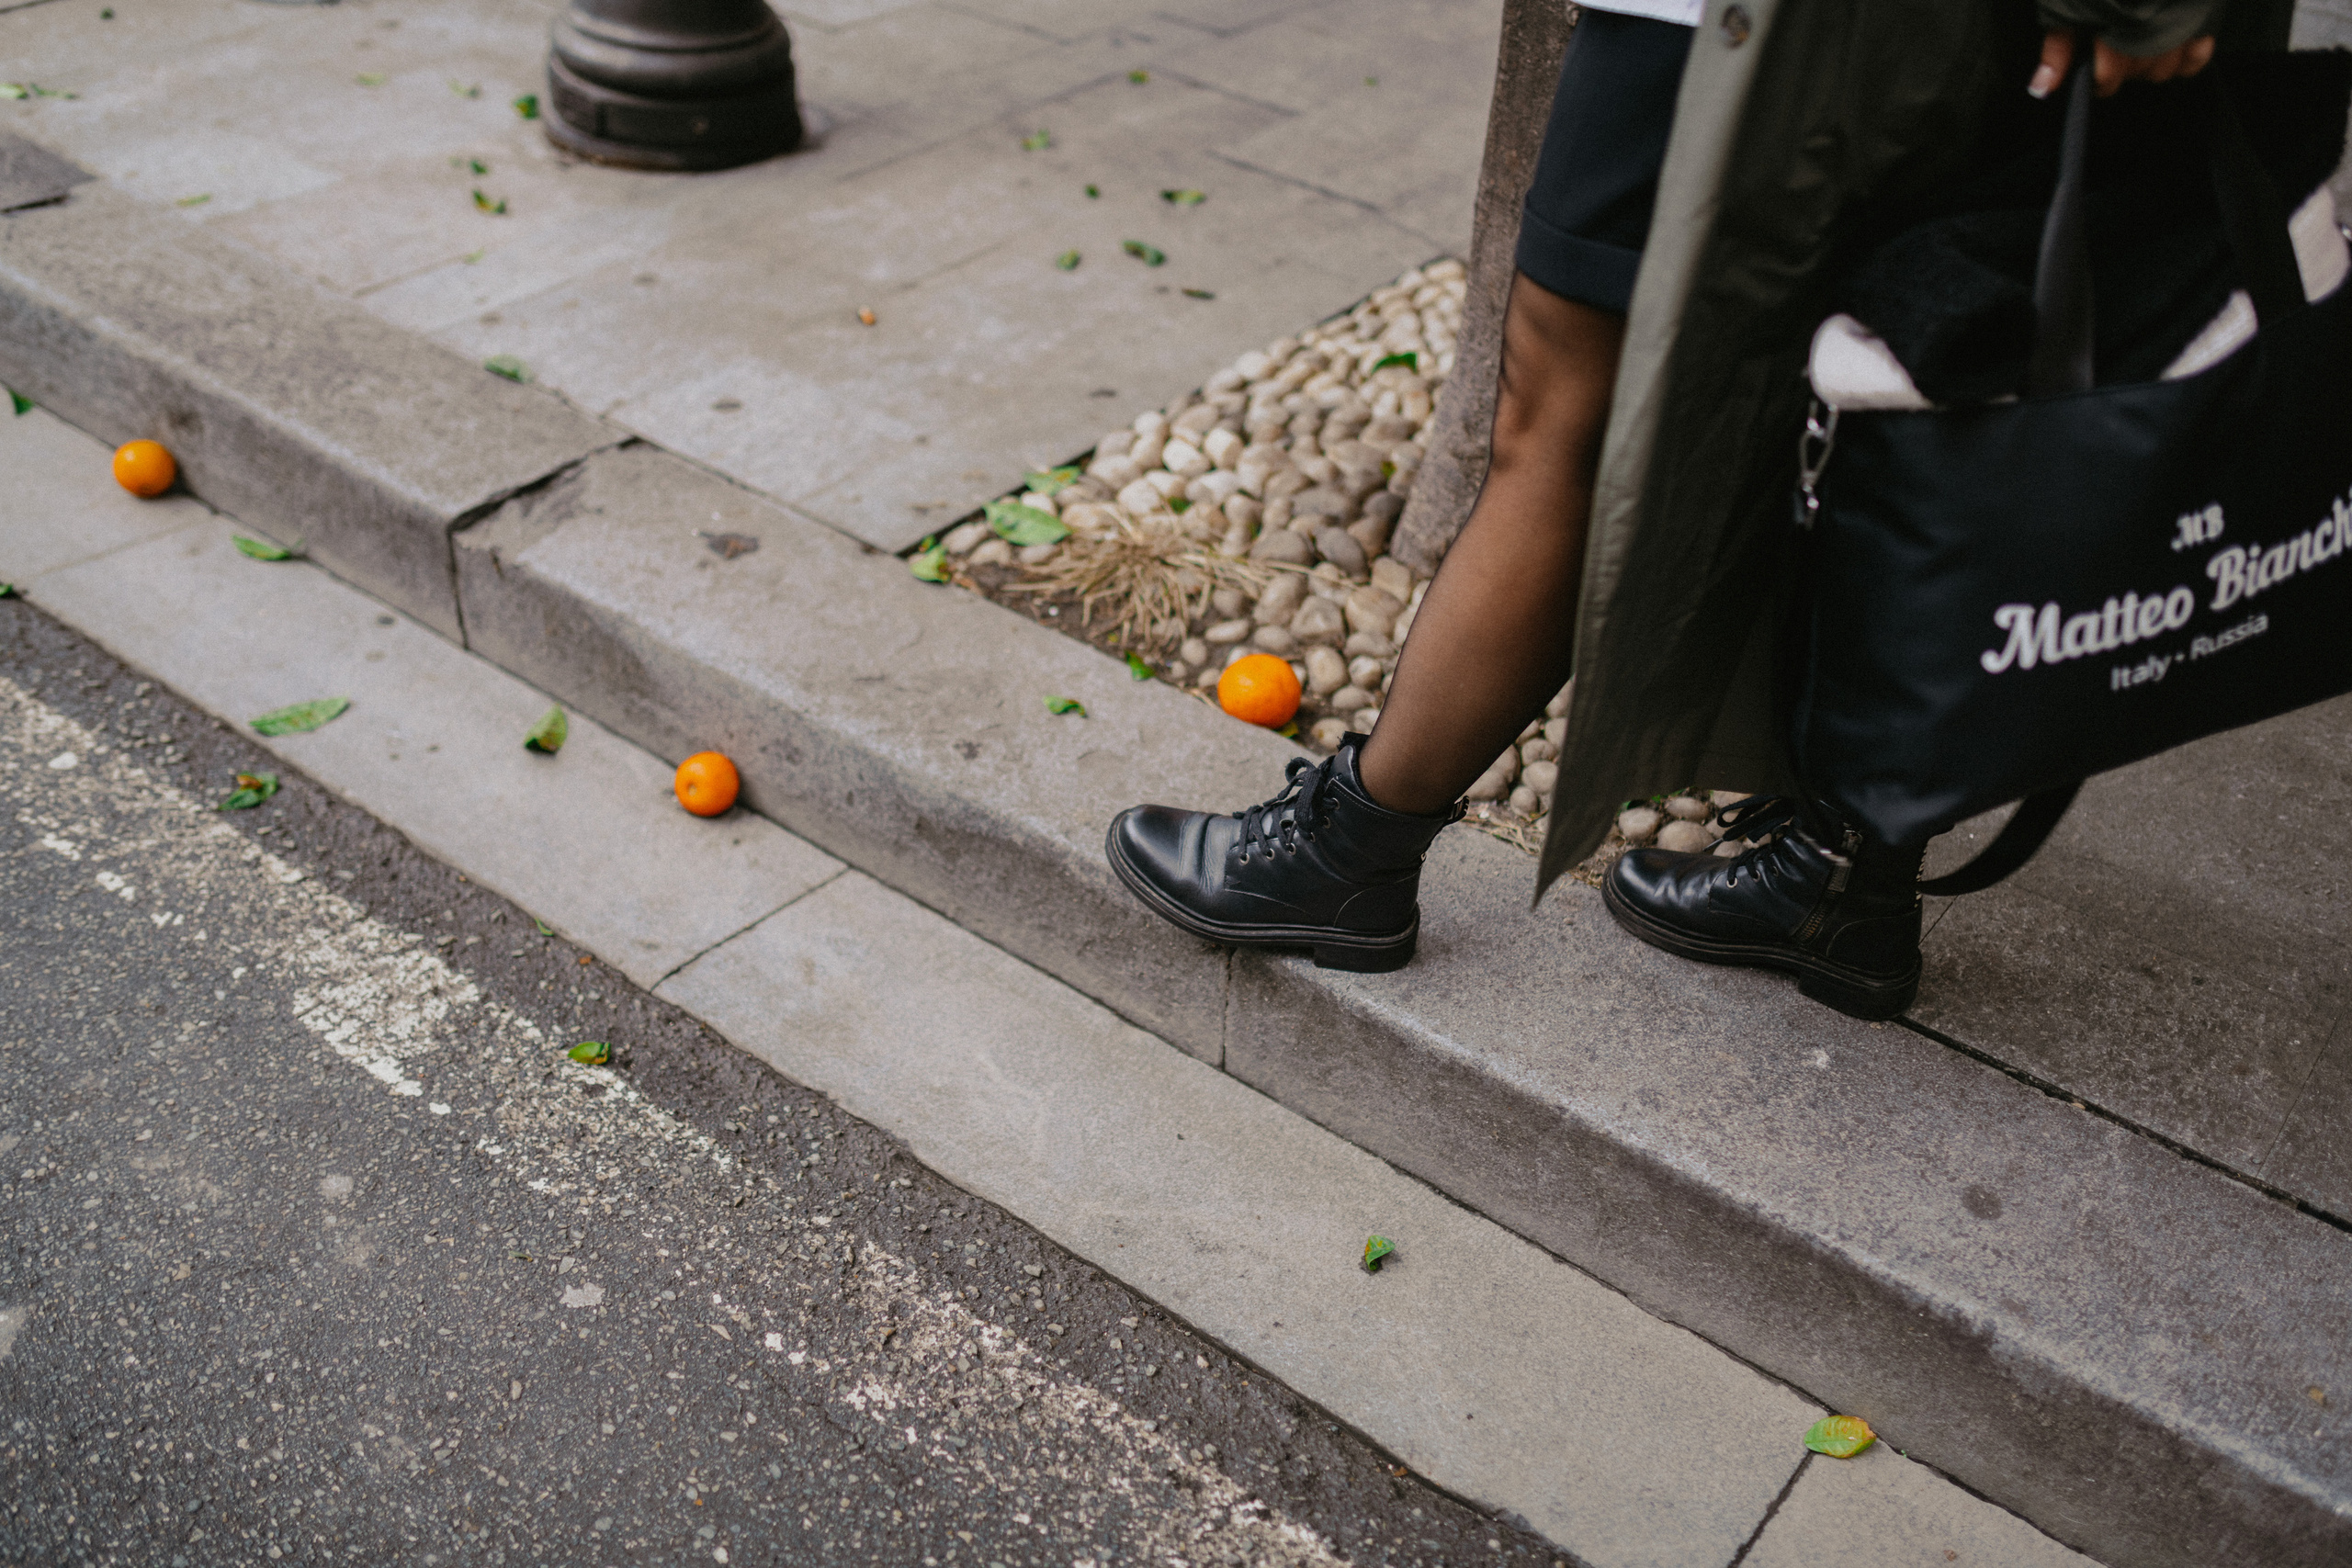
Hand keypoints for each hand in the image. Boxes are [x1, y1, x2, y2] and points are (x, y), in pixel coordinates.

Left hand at [2030, 29, 2214, 97]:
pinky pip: (2199, 54)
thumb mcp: (2070, 6)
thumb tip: (2044, 88)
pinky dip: (2186, 58)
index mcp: (2117, 24)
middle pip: (2138, 72)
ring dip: (2151, 66)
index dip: (2099, 80)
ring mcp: (2180, 20)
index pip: (2109, 76)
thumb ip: (2059, 47)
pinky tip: (2171, 49)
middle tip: (2116, 56)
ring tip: (2138, 50)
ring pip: (2167, 67)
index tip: (2095, 77)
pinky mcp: (2202, 12)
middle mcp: (2150, 26)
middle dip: (2124, 71)